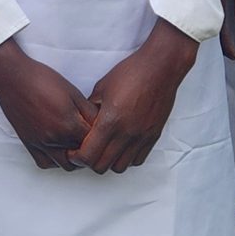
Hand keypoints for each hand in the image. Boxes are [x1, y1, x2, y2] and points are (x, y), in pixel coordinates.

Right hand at [0, 37, 95, 168]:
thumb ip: (88, 111)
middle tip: (91, 138)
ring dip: (74, 158)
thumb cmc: (41, 79)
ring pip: (65, 165)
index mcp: (69, 124)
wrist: (12, 77)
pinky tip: (59, 149)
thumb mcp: (72, 92)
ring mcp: (41, 144)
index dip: (101, 136)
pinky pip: (46, 163)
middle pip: (82, 156)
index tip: (102, 130)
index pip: (94, 141)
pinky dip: (55, 161)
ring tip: (76, 144)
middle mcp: (56, 139)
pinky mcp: (29, 144)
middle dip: (89, 149)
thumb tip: (101, 123)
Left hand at [75, 19, 198, 172]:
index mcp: (110, 121)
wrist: (160, 68)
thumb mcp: (101, 88)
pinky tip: (122, 145)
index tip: (73, 151)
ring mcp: (142, 137)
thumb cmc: (130, 73)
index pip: (88, 156)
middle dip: (90, 162)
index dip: (77, 157)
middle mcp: (127, 133)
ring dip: (109, 161)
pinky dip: (127, 158)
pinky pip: (137, 160)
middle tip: (86, 151)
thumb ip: (90, 110)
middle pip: (102, 166)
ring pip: (120, 167)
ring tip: (105, 149)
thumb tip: (82, 124)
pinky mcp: (153, 136)